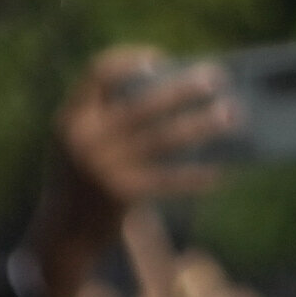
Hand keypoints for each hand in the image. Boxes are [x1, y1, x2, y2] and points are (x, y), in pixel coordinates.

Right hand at [27, 52, 234, 296]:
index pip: (99, 72)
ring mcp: (104, 166)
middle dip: (183, 88)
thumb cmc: (82, 182)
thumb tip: (172, 93)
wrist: (63, 236)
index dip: (131, 60)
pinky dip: (195, 175)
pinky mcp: (122, 194)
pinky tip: (220, 172)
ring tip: (232, 115)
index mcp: (72, 117)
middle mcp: (85, 137)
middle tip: (217, 77)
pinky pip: (168, 179)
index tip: (162, 59)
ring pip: (164, 138)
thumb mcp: (80, 143)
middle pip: (143, 102)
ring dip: (202, 125)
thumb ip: (107, 118)